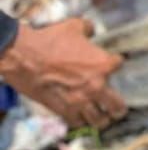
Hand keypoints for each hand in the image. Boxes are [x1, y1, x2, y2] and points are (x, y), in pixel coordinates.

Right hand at [0, 19, 125, 129]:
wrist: (24, 57)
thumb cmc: (51, 40)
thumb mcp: (74, 27)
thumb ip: (88, 29)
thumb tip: (90, 31)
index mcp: (103, 64)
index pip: (120, 65)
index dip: (116, 63)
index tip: (114, 64)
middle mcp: (96, 86)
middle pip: (117, 105)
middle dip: (118, 108)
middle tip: (118, 110)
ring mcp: (80, 101)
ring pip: (98, 120)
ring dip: (101, 119)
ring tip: (102, 119)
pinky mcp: (62, 110)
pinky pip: (77, 123)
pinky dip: (80, 122)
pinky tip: (81, 120)